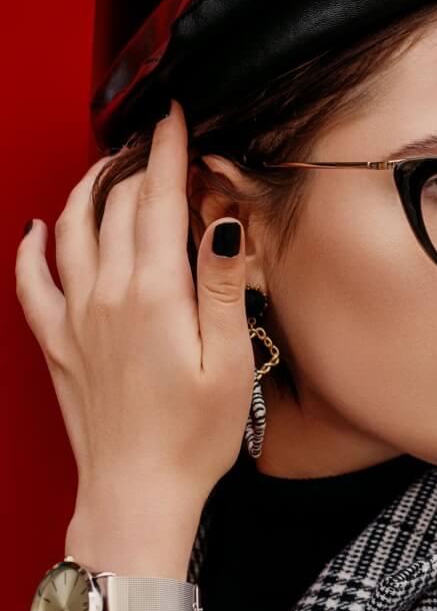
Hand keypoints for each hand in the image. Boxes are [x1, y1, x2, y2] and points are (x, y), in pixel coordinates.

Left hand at [15, 99, 254, 577]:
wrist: (138, 492)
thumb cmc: (194, 437)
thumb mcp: (231, 360)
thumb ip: (224, 285)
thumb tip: (221, 223)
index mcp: (154, 295)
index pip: (158, 201)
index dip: (168, 152)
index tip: (176, 118)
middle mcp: (106, 297)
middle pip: (113, 206)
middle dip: (134, 162)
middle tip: (155, 138)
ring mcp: (75, 319)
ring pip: (69, 230)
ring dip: (87, 189)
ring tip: (108, 166)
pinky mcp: (58, 344)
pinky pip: (31, 282)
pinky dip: (31, 247)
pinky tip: (36, 231)